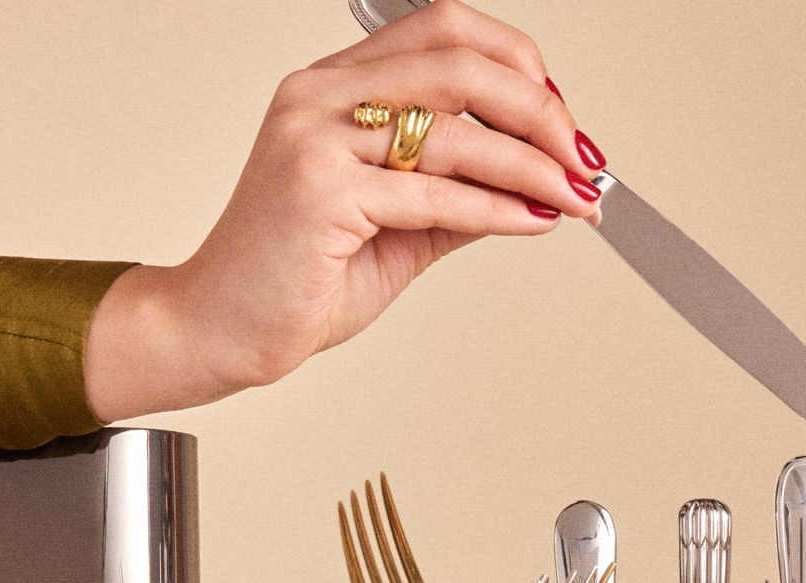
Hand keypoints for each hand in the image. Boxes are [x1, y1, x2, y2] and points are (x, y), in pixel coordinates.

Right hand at [84, 1, 605, 419]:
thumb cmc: (300, 279)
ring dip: (533, 167)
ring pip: (454, 129)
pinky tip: (535, 222)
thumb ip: (458, 196)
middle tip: (582, 159)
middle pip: (458, 62)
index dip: (518, 66)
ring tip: (576, 198)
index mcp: (335, 86)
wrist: (223, 328)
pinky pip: (435, 194)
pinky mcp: (320, 192)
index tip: (562, 122)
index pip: (444, 32)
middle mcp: (321, 96)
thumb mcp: (400, 229)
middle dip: (540, 110)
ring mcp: (315, 138)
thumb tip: (534, 187)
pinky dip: (498, 210)